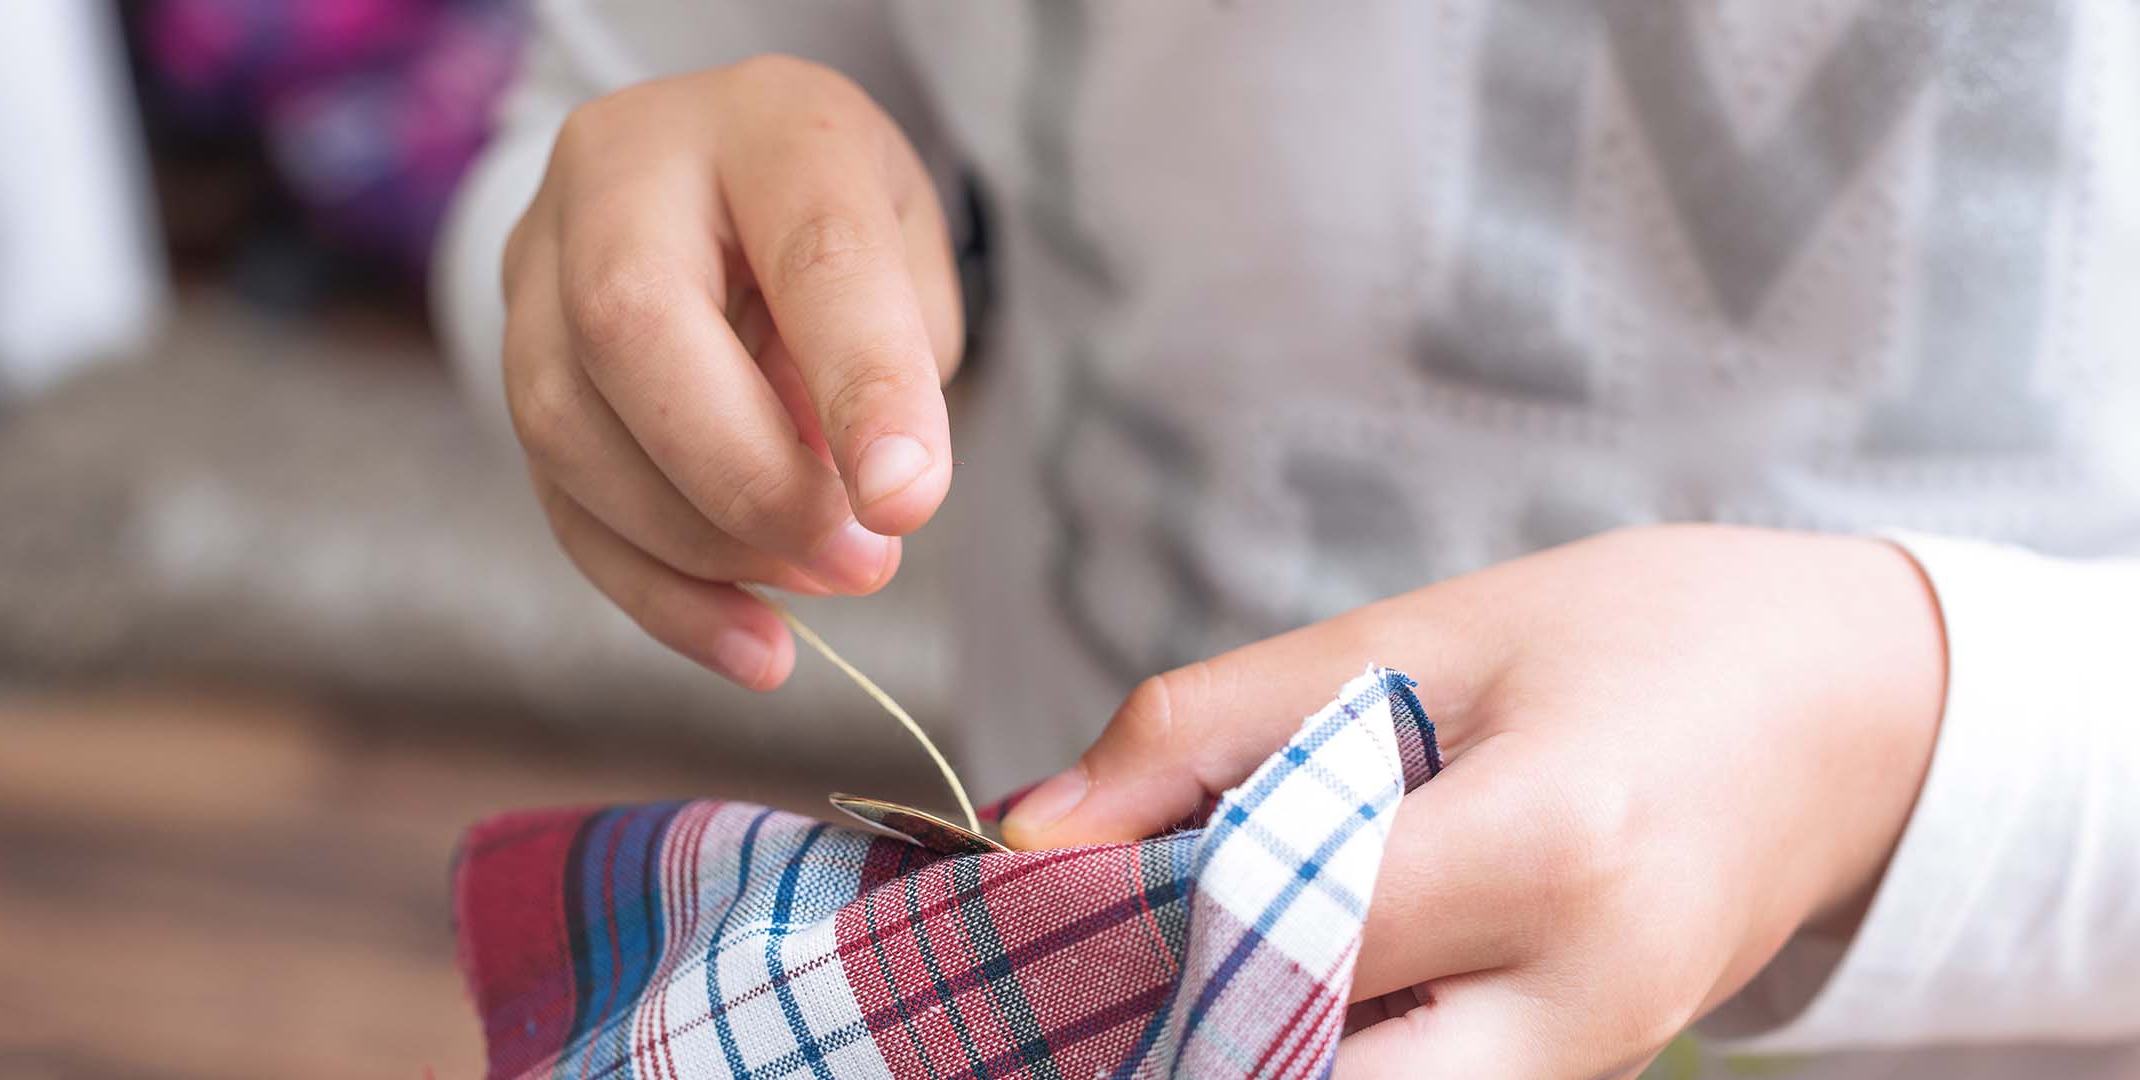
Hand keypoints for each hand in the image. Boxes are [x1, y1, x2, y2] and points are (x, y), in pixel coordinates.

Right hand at [501, 56, 961, 688]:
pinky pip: (561, 502)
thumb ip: (891, 360)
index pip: (811, 251)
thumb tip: (852, 511)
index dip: (862, 382)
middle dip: (749, 481)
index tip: (910, 502)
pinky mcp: (511, 362)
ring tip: (828, 580)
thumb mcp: (904, 251)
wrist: (718, 174)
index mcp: (761, 124)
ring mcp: (536, 265)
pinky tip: (753, 647)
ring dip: (706, 546)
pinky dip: (661, 596)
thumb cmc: (833, 218)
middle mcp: (618, 173)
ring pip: (568, 428)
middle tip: (862, 562)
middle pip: (630, 330)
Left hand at [1000, 525, 1947, 1078]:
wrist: (1858, 708)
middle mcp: (1583, 997)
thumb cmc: (1645, 633)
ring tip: (1161, 959)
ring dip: (1241, 1053)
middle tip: (1082, 969)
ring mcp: (1600, 1061)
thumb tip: (1030, 829)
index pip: (1282, 940)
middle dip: (1178, 1044)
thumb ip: (1213, 729)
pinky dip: (1322, 1056)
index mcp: (1549, 848)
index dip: (1130, 924)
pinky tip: (1266, 972)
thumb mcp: (1423, 633)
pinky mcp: (1592, 1078)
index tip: (1028, 888)